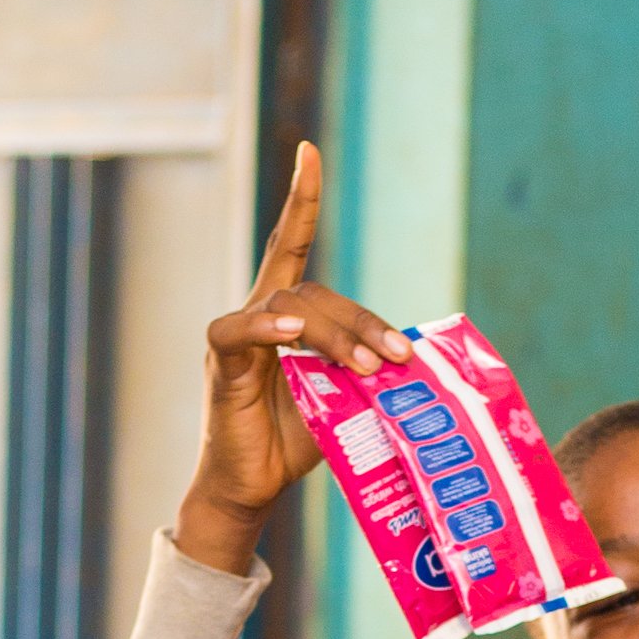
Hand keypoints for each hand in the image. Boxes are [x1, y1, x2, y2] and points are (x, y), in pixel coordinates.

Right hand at [175, 143, 415, 573]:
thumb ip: (366, 374)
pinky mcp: (221, 361)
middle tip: (399, 356)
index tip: (308, 150)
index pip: (293, 243)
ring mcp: (238, 335)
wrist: (251, 488)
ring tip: (367, 368)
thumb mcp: (344, 401)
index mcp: (287, 316)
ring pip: (292, 307)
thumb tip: (417, 367)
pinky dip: (267, 328)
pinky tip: (290, 334)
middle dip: (362, 320)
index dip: (301, 197)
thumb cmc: (293, 443)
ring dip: (336, 335)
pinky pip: (240, 332)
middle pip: (316, 290)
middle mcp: (260, 313)